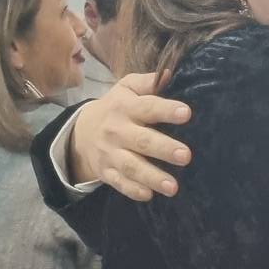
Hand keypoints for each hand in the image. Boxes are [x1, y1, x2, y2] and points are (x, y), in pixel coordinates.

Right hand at [68, 74, 191, 200]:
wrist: (82, 132)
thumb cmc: (116, 107)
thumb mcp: (126, 88)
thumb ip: (147, 82)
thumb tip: (168, 73)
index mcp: (125, 107)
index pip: (147, 107)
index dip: (166, 110)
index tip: (186, 113)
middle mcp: (117, 131)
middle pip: (141, 141)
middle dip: (163, 149)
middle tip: (185, 156)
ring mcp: (111, 154)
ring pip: (132, 167)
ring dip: (152, 177)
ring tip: (173, 187)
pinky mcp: (107, 172)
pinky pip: (120, 184)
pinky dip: (133, 190)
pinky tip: (149, 195)